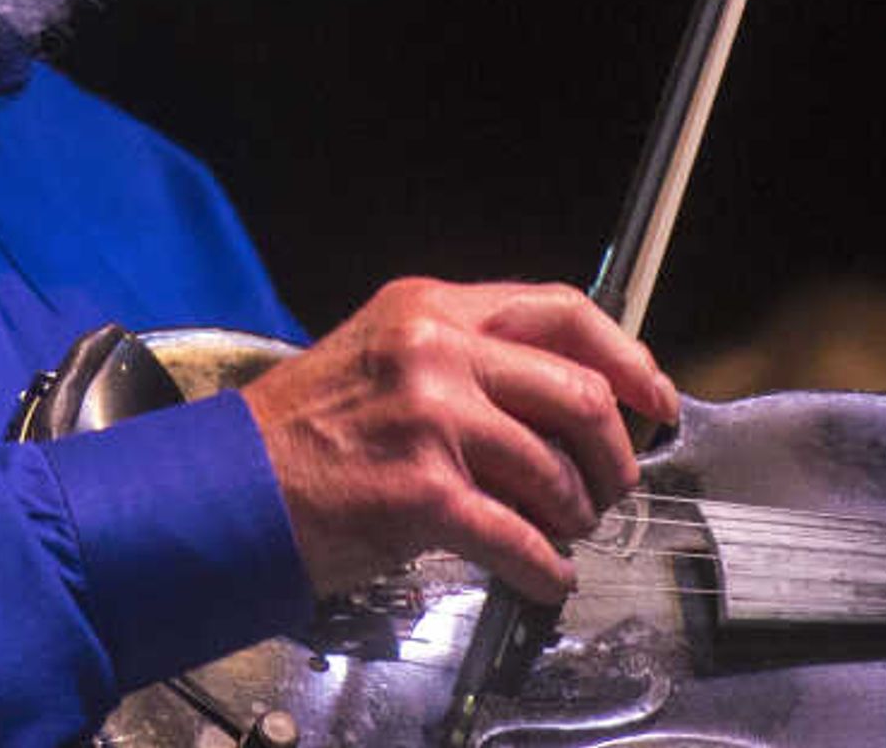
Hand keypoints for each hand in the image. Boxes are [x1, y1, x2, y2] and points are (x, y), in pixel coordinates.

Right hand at [237, 277, 677, 601]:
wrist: (231, 484)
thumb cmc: (305, 430)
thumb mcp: (386, 356)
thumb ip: (467, 359)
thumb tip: (563, 397)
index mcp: (431, 309)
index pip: (563, 312)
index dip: (627, 360)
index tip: (655, 401)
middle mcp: (434, 351)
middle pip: (578, 393)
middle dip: (612, 456)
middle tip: (607, 489)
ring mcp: (429, 420)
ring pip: (556, 471)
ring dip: (573, 517)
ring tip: (557, 532)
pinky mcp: (421, 492)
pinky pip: (521, 538)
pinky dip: (547, 569)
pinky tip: (544, 577)